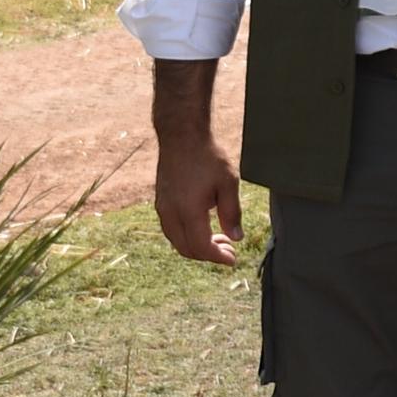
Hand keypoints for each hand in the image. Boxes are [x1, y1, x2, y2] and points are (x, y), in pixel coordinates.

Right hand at [147, 58, 240, 266]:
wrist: (182, 136)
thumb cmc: (207, 156)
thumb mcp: (228, 183)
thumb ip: (232, 213)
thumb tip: (236, 237)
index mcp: (188, 211)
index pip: (201, 247)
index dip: (217, 257)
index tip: (233, 260)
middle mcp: (170, 213)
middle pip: (186, 249)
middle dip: (208, 255)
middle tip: (229, 250)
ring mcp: (162, 208)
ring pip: (176, 241)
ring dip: (197, 246)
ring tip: (220, 239)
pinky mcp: (160, 202)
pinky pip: (171, 229)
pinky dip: (187, 236)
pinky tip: (204, 228)